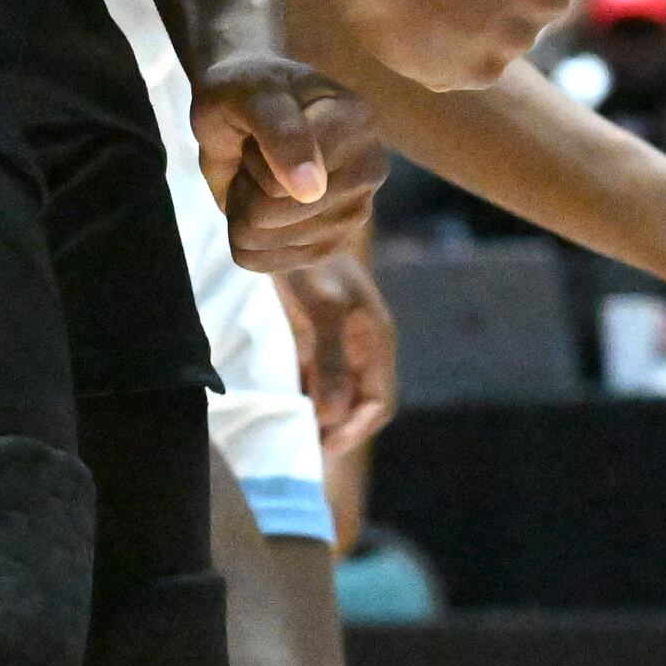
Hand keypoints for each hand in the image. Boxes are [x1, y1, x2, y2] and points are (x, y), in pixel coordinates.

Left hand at [192, 57, 386, 269]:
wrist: (246, 105)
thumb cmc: (248, 90)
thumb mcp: (251, 94)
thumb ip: (282, 133)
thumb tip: (313, 191)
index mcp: (358, 123)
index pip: (283, 181)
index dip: (254, 160)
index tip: (265, 127)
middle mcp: (368, 170)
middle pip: (270, 215)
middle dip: (244, 185)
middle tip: (257, 153)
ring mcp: (354, 213)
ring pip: (260, 240)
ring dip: (242, 208)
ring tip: (260, 174)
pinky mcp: (333, 245)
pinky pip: (261, 261)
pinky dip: (244, 234)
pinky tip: (261, 202)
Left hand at [273, 250, 398, 456]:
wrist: (288, 220)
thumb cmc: (311, 261)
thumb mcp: (323, 309)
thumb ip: (330, 361)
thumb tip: (332, 415)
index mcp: (376, 341)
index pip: (378, 403)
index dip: (355, 429)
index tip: (324, 444)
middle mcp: (362, 347)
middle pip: (359, 404)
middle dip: (339, 428)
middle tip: (305, 445)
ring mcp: (339, 342)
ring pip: (337, 394)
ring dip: (321, 416)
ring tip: (294, 433)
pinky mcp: (315, 336)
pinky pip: (317, 378)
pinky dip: (306, 396)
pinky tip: (287, 406)